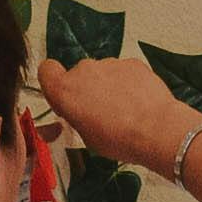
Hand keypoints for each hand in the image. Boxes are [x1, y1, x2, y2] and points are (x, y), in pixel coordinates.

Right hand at [35, 54, 188, 174]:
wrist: (155, 129)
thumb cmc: (118, 139)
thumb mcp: (86, 138)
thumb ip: (77, 116)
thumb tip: (82, 111)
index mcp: (65, 91)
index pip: (46, 71)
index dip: (53, 83)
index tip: (64, 98)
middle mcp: (84, 70)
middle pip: (78, 75)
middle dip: (85, 90)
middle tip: (99, 114)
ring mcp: (109, 63)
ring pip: (102, 73)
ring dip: (108, 87)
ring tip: (123, 112)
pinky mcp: (131, 62)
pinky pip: (123, 72)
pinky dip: (127, 83)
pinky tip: (137, 103)